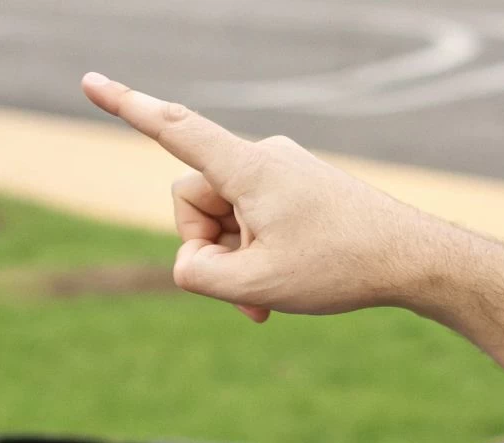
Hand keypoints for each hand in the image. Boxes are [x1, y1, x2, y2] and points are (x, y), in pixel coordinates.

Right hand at [81, 72, 446, 322]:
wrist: (414, 258)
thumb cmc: (341, 266)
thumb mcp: (257, 283)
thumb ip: (199, 274)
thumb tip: (191, 262)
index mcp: (247, 168)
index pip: (174, 128)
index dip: (126, 107)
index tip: (89, 82)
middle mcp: (263, 158)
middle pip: (196, 199)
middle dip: (208, 250)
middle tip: (247, 294)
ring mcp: (284, 172)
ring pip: (228, 218)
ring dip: (237, 261)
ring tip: (270, 298)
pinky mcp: (301, 189)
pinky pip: (257, 220)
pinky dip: (259, 255)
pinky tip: (281, 290)